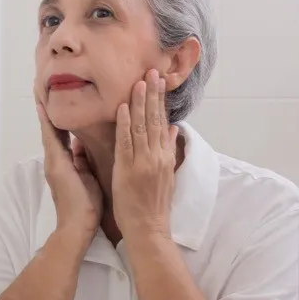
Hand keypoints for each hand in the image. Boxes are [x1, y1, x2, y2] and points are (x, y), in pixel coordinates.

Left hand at [36, 94, 102, 239]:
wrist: (76, 227)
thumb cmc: (81, 204)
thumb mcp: (83, 177)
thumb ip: (80, 158)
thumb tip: (79, 140)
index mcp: (57, 159)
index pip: (49, 129)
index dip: (46, 112)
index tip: (42, 93)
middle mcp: (54, 161)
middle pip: (50, 132)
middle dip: (49, 114)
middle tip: (47, 93)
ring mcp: (57, 168)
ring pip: (56, 140)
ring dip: (55, 124)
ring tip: (59, 106)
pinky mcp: (64, 174)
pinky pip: (63, 150)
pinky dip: (64, 137)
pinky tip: (72, 132)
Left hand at [113, 69, 178, 238]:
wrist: (149, 229)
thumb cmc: (154, 205)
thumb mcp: (168, 175)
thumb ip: (170, 150)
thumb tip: (174, 129)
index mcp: (165, 156)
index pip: (163, 122)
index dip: (160, 100)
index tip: (159, 81)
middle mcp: (157, 156)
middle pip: (155, 119)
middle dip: (153, 94)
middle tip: (152, 70)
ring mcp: (143, 162)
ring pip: (142, 126)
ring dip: (141, 102)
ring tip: (139, 81)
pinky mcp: (129, 170)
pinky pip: (126, 143)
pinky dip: (125, 124)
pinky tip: (124, 107)